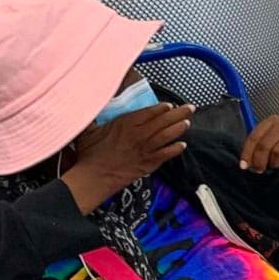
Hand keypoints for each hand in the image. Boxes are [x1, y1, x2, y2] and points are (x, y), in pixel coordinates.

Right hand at [63, 103, 193, 212]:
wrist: (95, 176)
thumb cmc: (90, 153)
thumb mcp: (89, 128)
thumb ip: (93, 114)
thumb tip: (92, 103)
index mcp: (126, 124)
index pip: (149, 112)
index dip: (161, 108)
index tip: (169, 104)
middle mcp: (140, 135)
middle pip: (163, 121)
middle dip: (178, 113)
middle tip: (190, 107)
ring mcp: (146, 149)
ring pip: (167, 136)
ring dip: (179, 128)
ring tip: (188, 122)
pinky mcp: (149, 163)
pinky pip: (166, 154)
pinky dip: (175, 149)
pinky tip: (182, 145)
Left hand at [239, 116, 278, 172]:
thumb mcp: (278, 134)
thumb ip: (263, 144)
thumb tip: (249, 161)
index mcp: (272, 121)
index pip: (254, 137)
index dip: (247, 153)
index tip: (244, 165)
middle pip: (264, 146)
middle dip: (260, 161)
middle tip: (261, 169)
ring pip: (278, 153)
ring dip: (276, 162)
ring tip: (278, 163)